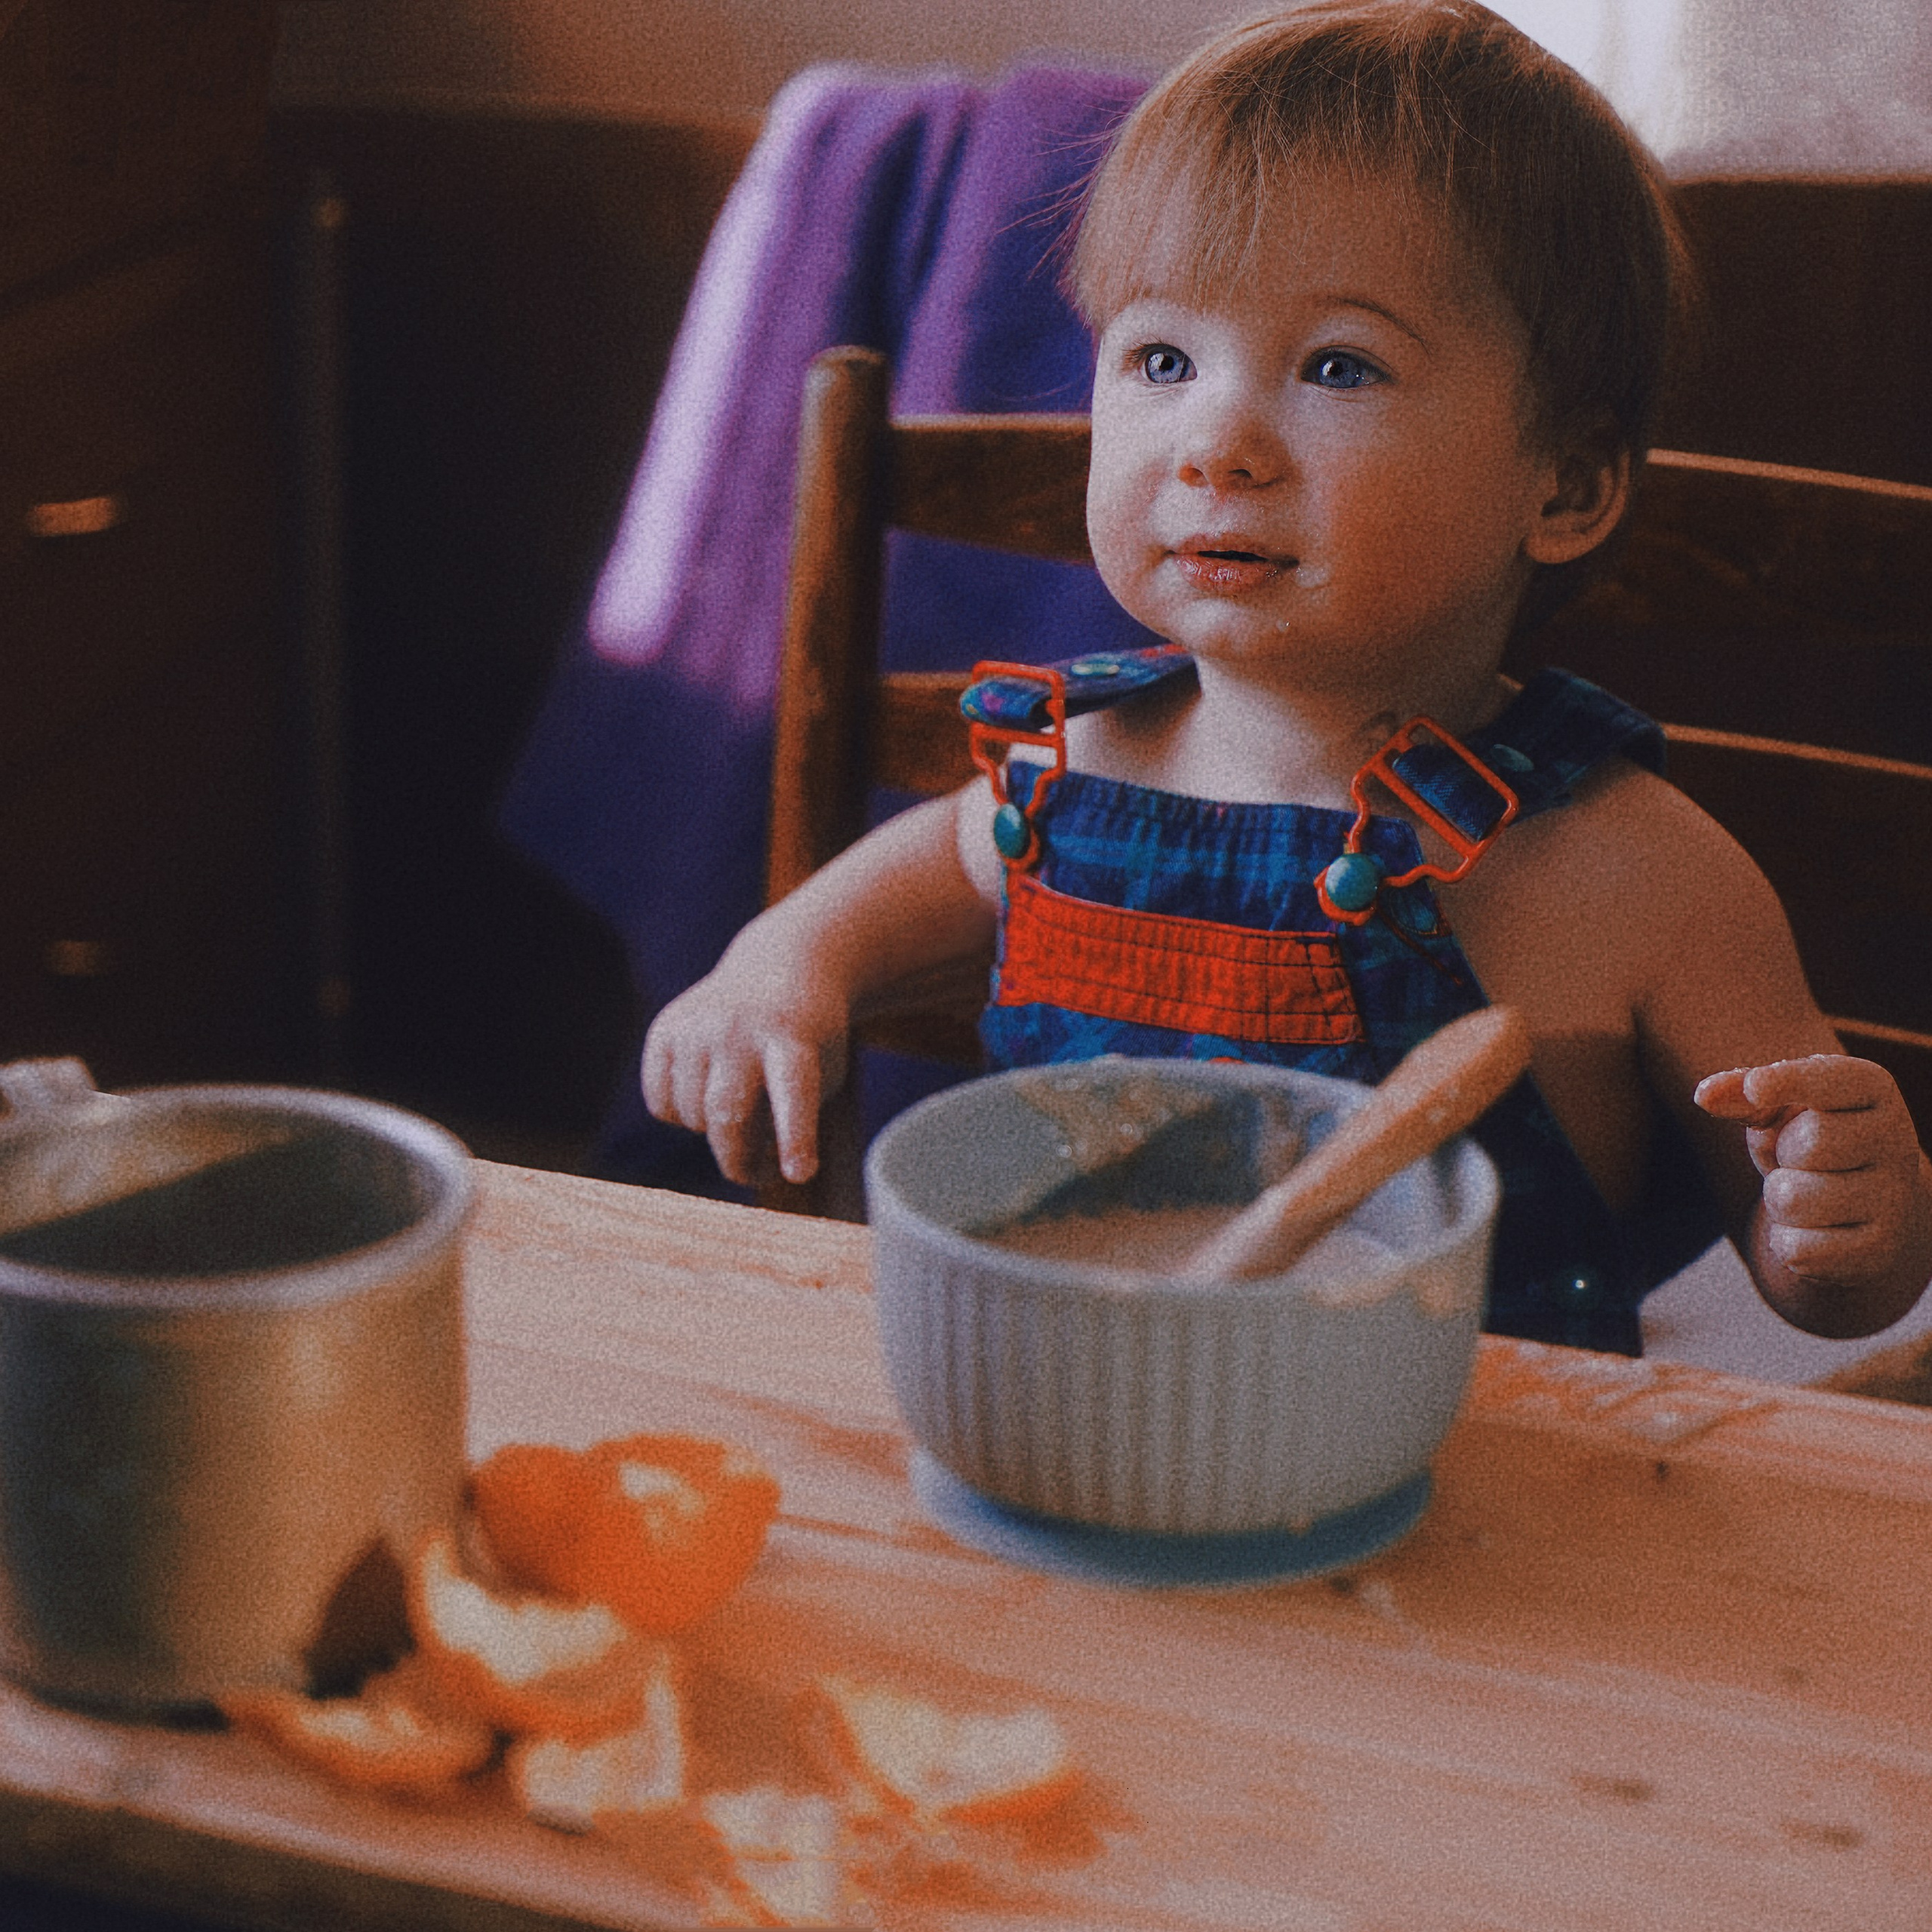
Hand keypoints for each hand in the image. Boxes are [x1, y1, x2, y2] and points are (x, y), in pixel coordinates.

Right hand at [641, 928, 848, 1188]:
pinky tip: (706, 1091)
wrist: (778, 968)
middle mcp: (740, 1030)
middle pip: (726, 1115)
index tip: (800, 1174)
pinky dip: (681, 1115)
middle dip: (737, 1161)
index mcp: (793, 1041)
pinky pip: (659, 1104)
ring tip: (740, 1114)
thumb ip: (792, 1123)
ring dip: (713, 1134)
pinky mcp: (664, 1030)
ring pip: (690, 1117)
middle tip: (754, 1172)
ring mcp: (696, 1027)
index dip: (795, 1138)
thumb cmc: (806, 1042)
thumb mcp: (822, 1074)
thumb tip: (742, 1165)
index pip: (793, 1093)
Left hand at [1695, 1054, 1929, 1305]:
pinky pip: (1799, 1250)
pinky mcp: (1879, 1250)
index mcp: (1872, 1090)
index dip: (1789, 1082)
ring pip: (1793, 1199)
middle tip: (1799, 1161)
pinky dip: (1788, 1243)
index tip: (1755, 1087)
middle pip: (1809, 1143)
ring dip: (1779, 1201)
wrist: (1866, 1207)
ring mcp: (1894, 1200)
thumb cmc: (1810, 1143)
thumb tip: (1705, 1095)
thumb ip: (1743, 1096)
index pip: (1833, 1080)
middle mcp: (1896, 1141)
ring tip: (1805, 1195)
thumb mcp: (1779, 1111)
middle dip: (1781, 1155)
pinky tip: (1815, 1231)